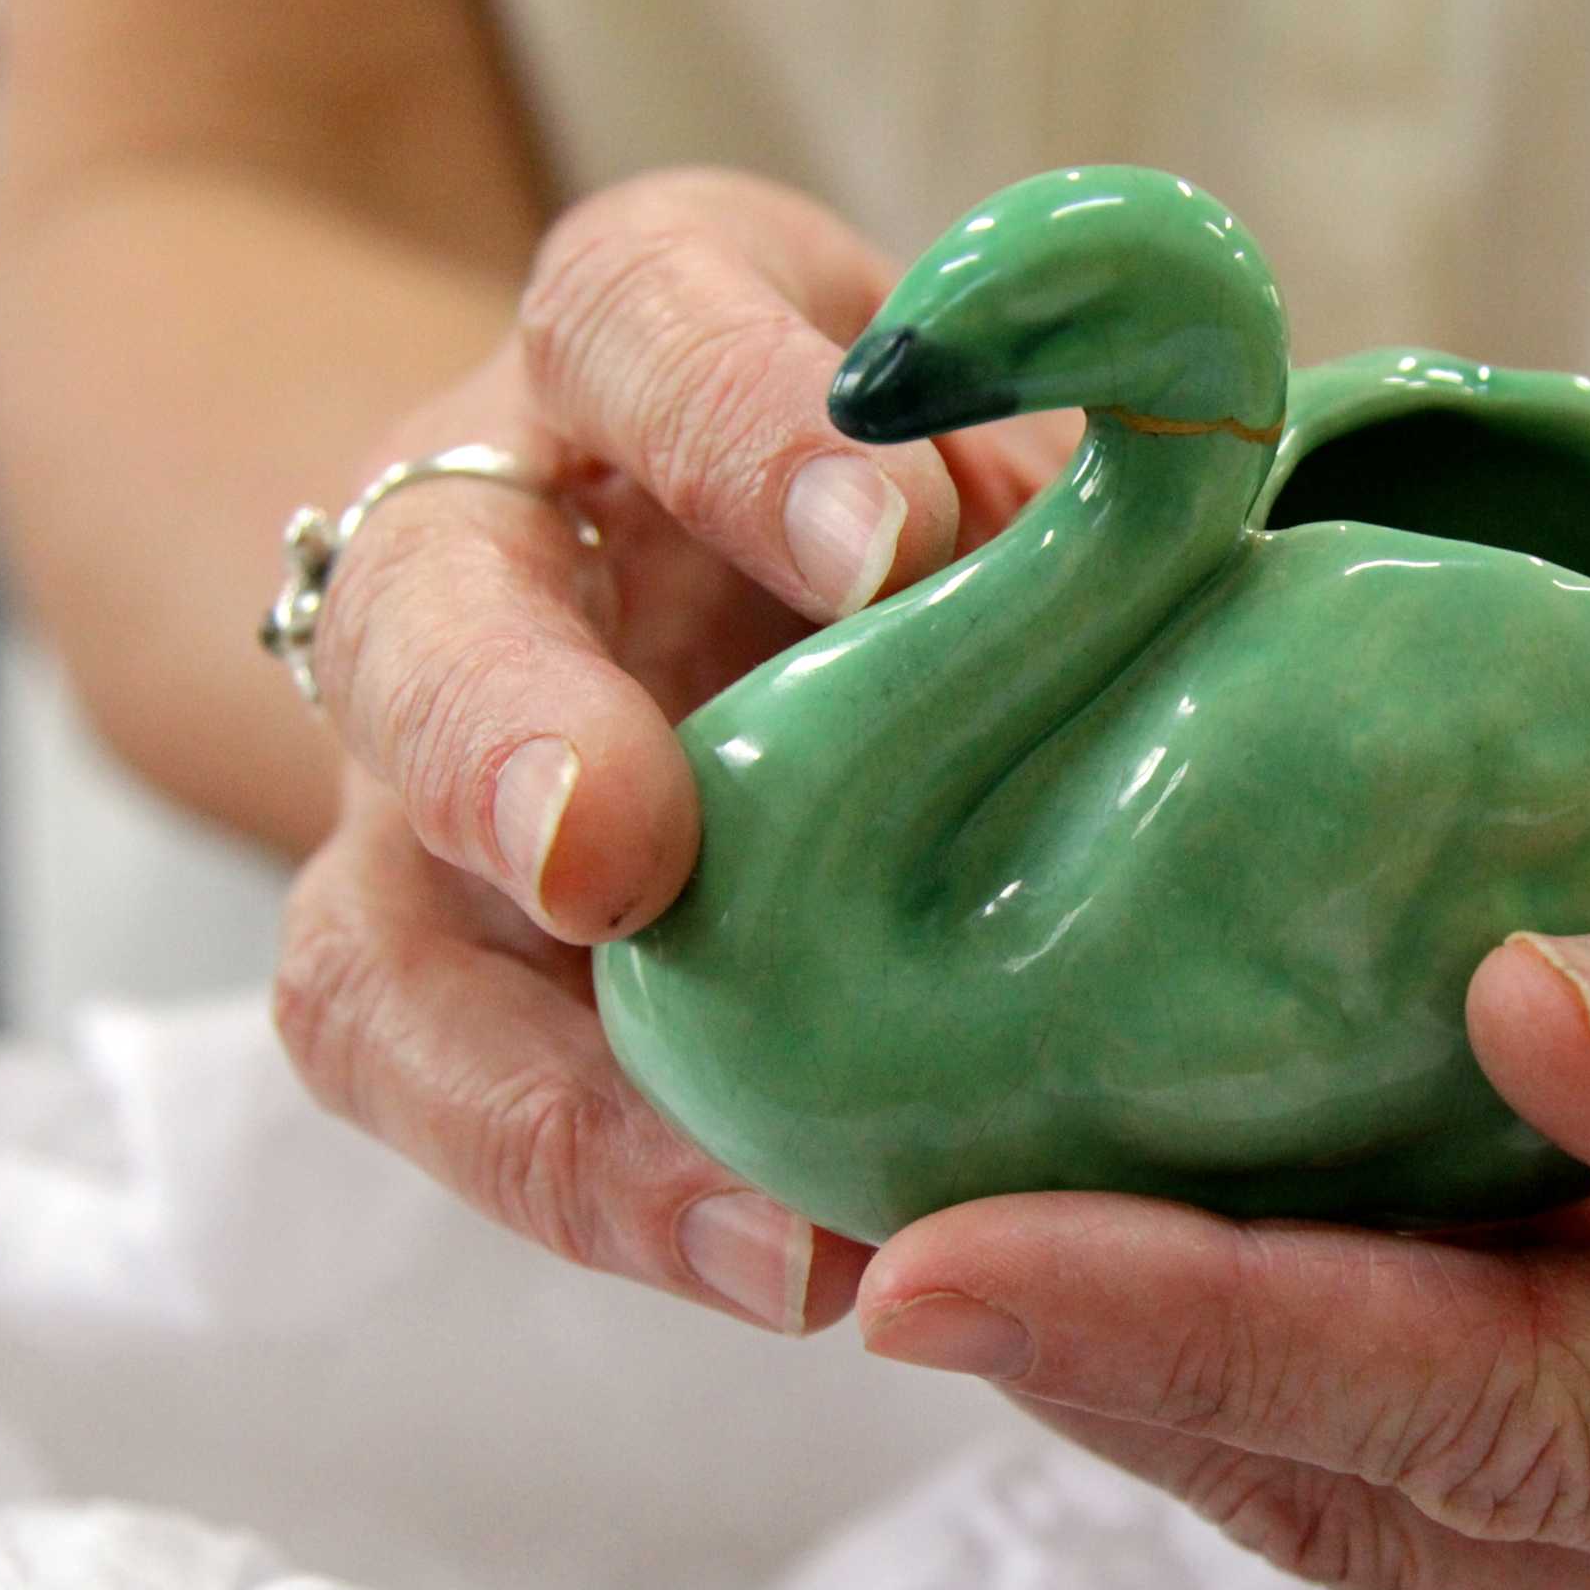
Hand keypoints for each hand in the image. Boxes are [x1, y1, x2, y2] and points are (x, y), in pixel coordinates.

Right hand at [270, 171, 1068, 1329]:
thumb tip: (1223, 559)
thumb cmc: (903, 490)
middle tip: (624, 857)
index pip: (639, 321)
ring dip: (534, 1087)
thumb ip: (1082, 487)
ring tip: (750, 1223)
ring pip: (367, 936)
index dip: (734, 421)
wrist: (703, 576)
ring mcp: (423, 796)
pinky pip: (442, 1093)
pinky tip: (788, 1268)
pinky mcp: (429, 969)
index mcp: (634, 357)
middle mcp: (480, 561)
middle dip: (504, 732)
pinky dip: (599, 1189)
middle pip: (417, 616)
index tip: (891, 546)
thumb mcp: (994, 433)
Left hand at [857, 760, 1589, 1589]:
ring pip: (1430, 1530)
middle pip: (1437, 1510)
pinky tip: (1164, 1262)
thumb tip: (1520, 1020)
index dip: (1224, 1337)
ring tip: (958, 1239)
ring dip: (1191, 1393)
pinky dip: (1310, 1385)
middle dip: (1138, 1380)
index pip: (1540, 1413)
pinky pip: (1488, 1494)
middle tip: (871, 1229)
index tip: (948, 1258)